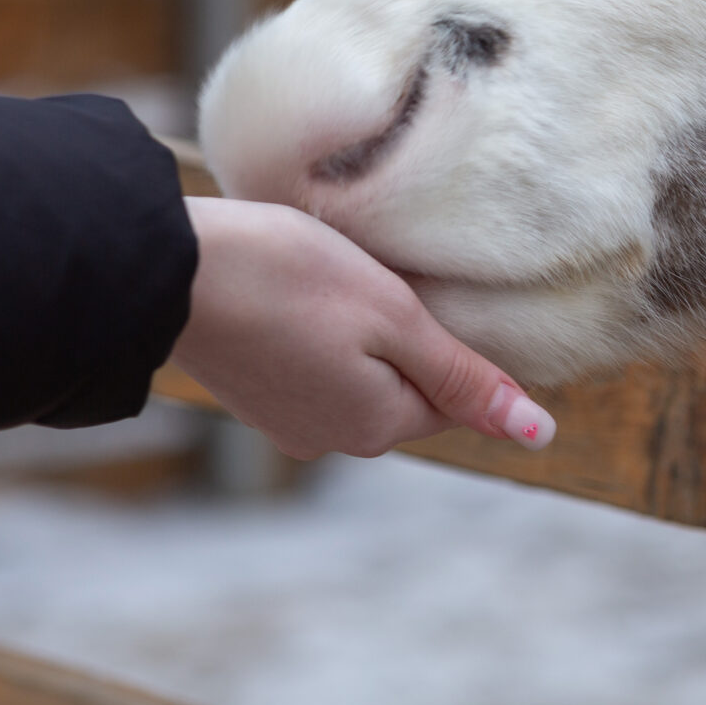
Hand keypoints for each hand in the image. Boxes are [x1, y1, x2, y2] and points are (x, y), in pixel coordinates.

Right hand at [170, 197, 554, 460]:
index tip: (431, 292)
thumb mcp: (394, 318)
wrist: (166, 266)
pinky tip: (304, 294)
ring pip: (357, 376)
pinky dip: (320, 333)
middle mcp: (330, 437)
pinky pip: (313, 367)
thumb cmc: (290, 278)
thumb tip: (540, 435)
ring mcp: (283, 418)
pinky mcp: (249, 391)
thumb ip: (464, 377)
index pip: (454, 399)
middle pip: (405, 390)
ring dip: (363, 335)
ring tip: (340, 281)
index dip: (456, 343)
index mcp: (375, 425)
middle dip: (408, 341)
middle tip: (384, 277)